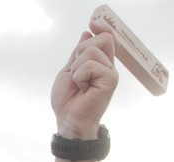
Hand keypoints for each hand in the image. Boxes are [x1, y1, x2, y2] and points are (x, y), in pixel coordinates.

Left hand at [51, 23, 117, 138]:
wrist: (68, 119)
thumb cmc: (67, 100)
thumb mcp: (69, 71)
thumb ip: (78, 53)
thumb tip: (87, 32)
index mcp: (100, 62)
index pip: (103, 37)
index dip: (98, 30)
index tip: (91, 25)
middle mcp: (108, 65)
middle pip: (100, 38)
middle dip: (80, 52)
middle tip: (76, 73)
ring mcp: (111, 72)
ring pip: (92, 50)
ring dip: (77, 68)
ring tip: (79, 83)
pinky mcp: (111, 79)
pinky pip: (90, 65)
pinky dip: (79, 76)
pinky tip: (83, 88)